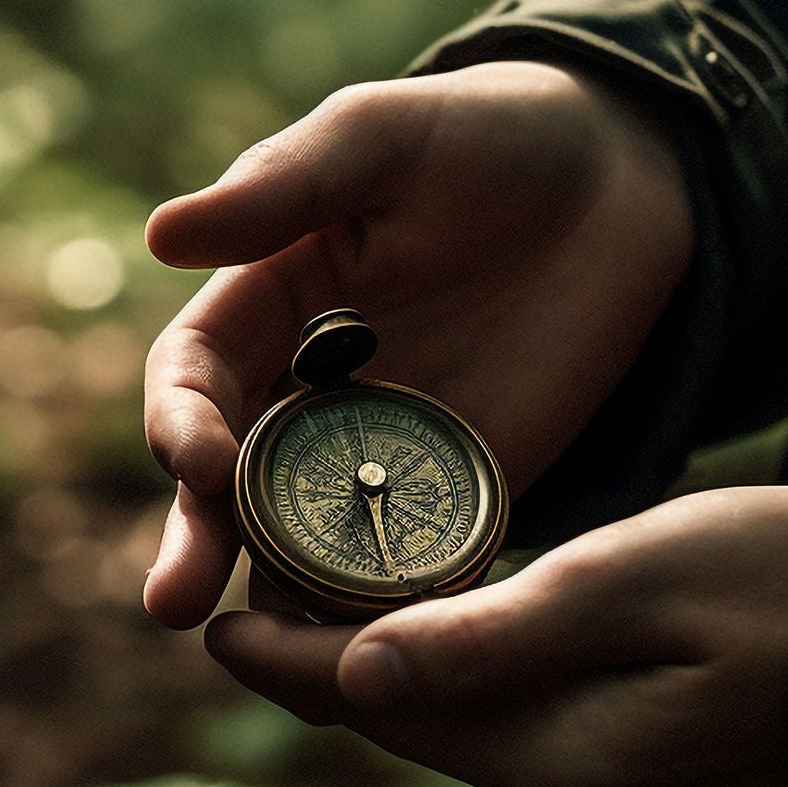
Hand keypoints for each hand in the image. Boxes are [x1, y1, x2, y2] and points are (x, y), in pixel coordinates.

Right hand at [143, 61, 691, 627]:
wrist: (625, 179)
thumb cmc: (489, 135)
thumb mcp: (386, 136)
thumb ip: (288, 186)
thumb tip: (162, 234)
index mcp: (269, 301)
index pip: (195, 377)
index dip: (183, 421)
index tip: (199, 459)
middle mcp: (311, 388)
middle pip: (230, 484)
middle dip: (197, 542)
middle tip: (172, 604)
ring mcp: (385, 446)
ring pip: (308, 538)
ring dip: (280, 597)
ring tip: (269, 652)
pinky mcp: (464, 485)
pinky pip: (414, 557)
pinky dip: (395, 601)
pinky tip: (389, 644)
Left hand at [205, 485, 787, 786]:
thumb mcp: (633, 577)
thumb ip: (490, 633)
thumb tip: (355, 674)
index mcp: (566, 766)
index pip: (386, 709)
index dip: (291, 663)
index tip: (216, 622)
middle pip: (428, 730)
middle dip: (349, 664)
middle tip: (278, 587)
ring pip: (486, 740)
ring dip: (426, 678)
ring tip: (360, 600)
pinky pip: (547, 753)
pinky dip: (503, 697)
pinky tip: (482, 642)